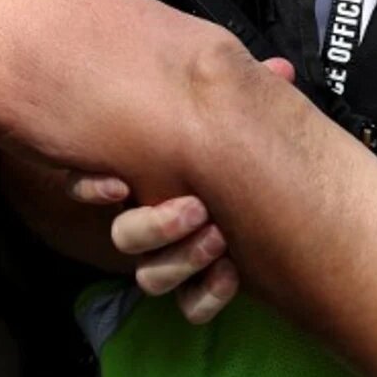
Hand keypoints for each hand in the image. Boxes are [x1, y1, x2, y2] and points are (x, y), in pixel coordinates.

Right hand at [62, 58, 296, 323]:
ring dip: (181, 260)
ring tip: (220, 240)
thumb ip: (250, 89)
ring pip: (152, 277)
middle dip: (155, 226)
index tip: (117, 185)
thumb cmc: (245, 146)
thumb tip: (278, 68)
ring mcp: (172, 257)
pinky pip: (189, 308)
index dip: (91, 189)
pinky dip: (207, 296)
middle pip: (125, 237)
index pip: (90, 185)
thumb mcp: (243, 113)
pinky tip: (232, 275)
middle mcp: (148, 220)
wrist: (287, 201)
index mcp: (144, 175)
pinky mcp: (200, 288)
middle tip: (196, 208)